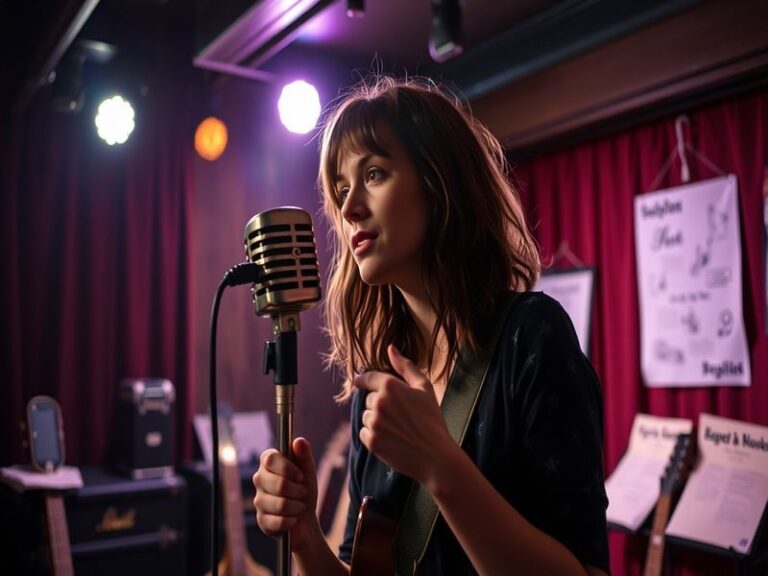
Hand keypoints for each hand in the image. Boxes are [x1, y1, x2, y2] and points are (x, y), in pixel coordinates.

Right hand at [252, 437, 319, 551]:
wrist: (305, 518)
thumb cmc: (304, 489)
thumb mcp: (308, 470)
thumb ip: (304, 454)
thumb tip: (298, 441)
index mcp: (268, 463)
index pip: (270, 459)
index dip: (287, 468)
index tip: (300, 476)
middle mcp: (259, 479)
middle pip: (278, 484)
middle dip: (297, 490)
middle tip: (303, 492)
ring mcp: (258, 500)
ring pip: (280, 504)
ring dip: (297, 507)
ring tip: (300, 506)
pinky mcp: (261, 519)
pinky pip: (277, 521)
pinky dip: (291, 521)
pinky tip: (293, 519)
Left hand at [353, 345, 455, 483]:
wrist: (435, 455)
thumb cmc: (432, 419)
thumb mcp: (424, 388)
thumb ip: (405, 366)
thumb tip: (390, 348)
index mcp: (390, 386)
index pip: (367, 377)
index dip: (363, 379)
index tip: (360, 381)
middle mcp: (378, 403)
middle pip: (368, 399)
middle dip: (380, 404)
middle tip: (400, 415)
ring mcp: (374, 422)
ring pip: (366, 416)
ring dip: (376, 420)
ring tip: (397, 428)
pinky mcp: (371, 441)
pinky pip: (364, 433)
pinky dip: (374, 435)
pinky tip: (392, 439)